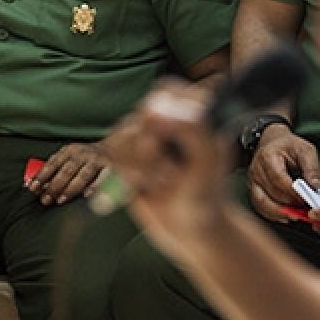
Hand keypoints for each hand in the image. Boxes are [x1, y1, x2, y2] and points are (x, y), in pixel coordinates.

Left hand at [26, 141, 108, 205]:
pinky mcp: (110, 167)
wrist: (112, 149)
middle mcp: (83, 153)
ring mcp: (97, 160)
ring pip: (83, 175)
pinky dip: (94, 186)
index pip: (53, 163)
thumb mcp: (67, 159)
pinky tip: (86, 195)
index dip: (42, 176)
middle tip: (46, 200)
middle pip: (67, 170)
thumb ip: (52, 171)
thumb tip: (34, 187)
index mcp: (70, 150)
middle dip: (55, 186)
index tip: (33, 189)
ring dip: (71, 188)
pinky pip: (102, 178)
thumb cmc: (83, 159)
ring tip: (60, 200)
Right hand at [105, 80, 230, 270]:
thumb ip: (191, 128)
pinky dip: (127, 176)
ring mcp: (144, 135)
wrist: (189, 228)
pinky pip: (111, 155)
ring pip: (122, 135)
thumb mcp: (208, 161)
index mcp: (193, 110)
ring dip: (140, 167)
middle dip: (152, 150)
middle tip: (174, 174)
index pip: (168, 91)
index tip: (181, 144)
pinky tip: (144, 187)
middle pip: (140, 115)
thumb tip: (154, 109)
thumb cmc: (205, 193)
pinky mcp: (125, 156)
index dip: (166, 116)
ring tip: (162, 182)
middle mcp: (167, 118)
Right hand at [246, 126, 319, 223]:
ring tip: (296, 216)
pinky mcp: (252, 189)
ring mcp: (252, 181)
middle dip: (290, 205)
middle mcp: (256, 170)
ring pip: (263, 203)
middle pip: (272, 193)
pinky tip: (285, 217)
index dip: (294, 193)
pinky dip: (272, 214)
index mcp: (268, 157)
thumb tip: (315, 186)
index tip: (307, 200)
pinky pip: (260, 206)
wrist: (272, 142)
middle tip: (305, 210)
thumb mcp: (305, 149)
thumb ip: (311, 166)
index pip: (279, 180)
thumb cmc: (288, 146)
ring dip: (280, 213)